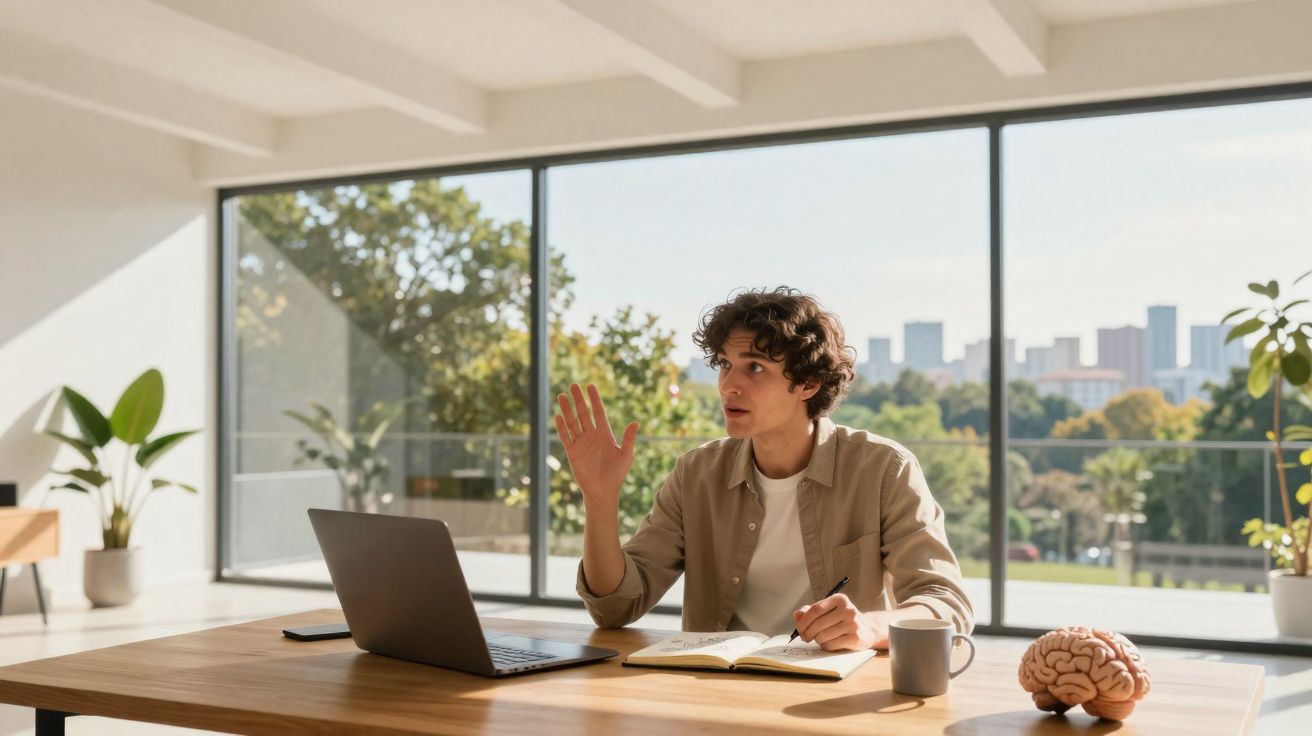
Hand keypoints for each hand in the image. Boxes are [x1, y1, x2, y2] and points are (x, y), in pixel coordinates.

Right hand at [554, 383, 638, 511]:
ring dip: (567, 409)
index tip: (591, 386)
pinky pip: (565, 437)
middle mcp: (591, 435)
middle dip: (578, 399)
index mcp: (605, 434)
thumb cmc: (616, 474)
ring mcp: (581, 443)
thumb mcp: (626, 455)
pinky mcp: (572, 452)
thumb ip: (629, 439)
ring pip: (572, 422)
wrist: (603, 491)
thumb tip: (635, 422)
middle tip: (573, 385)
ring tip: (562, 395)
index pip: (598, 412)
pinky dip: (561, 427)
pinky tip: (558, 416)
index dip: (595, 399)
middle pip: (583, 413)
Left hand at [792, 594, 883, 650]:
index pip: (815, 609)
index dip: (804, 621)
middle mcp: (847, 609)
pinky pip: (831, 645)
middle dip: (807, 633)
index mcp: (839, 599)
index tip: (799, 629)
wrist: (868, 629)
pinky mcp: (856, 638)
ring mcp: (853, 624)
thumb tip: (796, 615)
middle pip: (818, 624)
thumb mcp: (829, 610)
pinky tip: (829, 642)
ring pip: (823, 636)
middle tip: (805, 637)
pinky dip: (826, 646)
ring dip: (817, 640)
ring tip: (821, 638)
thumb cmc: (842, 619)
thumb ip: (811, 611)